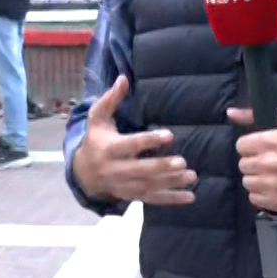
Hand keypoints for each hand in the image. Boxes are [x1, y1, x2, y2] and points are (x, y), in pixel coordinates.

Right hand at [74, 76, 195, 205]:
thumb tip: (124, 78)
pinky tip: (190, 197)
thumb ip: (111, 99)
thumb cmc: (96, 138)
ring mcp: (125, 185)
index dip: (150, 141)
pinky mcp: (133, 195)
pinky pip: (153, 199)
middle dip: (162, 167)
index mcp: (110, 148)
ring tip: (192, 176)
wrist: (84, 172)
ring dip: (171, 183)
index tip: (169, 135)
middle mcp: (117, 169)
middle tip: (183, 162)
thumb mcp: (98, 117)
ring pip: (150, 186)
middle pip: (141, 170)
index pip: (131, 145)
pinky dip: (172, 199)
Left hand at [225, 107, 276, 214]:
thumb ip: (254, 114)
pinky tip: (274, 187)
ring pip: (247, 182)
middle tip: (268, 161)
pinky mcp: (276, 202)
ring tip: (271, 175)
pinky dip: (261, 193)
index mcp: (270, 142)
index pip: (241, 146)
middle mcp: (268, 164)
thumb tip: (230, 113)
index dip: (250, 146)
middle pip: (243, 165)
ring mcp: (271, 186)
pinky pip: (254, 198)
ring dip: (256, 178)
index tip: (261, 148)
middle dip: (253, 162)